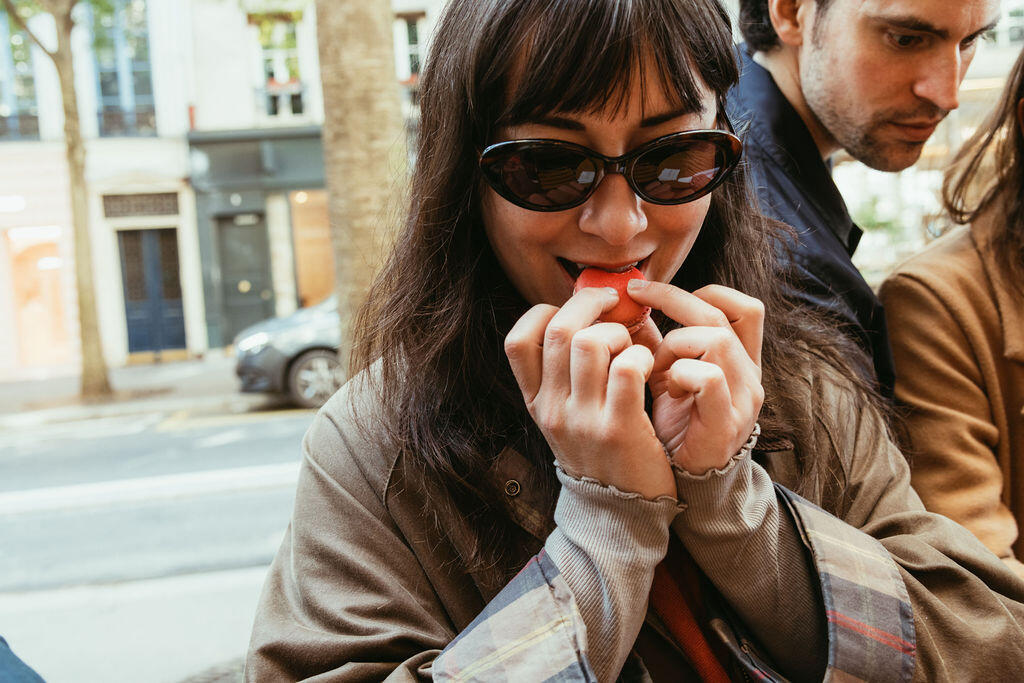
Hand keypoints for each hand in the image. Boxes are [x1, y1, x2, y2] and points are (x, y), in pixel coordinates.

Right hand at [504, 287, 675, 499]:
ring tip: (632, 347)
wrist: (621, 514)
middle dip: (590, 303)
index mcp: (536, 402)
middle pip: (559, 330)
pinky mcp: (619, 428)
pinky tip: (650, 366)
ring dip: (620, 332)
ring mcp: (583, 420)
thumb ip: (566, 373)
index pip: (517, 341)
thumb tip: (588, 311)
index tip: (575, 311)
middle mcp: (552, 409)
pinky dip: (642, 355)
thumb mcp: (567, 416)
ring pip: (592, 342)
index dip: (545, 313)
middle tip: (614, 303)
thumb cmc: (602, 452)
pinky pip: (628, 368)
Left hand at [627, 281, 763, 475]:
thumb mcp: (667, 376)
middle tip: (635, 299)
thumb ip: (657, 344)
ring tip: (654, 367)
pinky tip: (667, 390)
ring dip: (674, 344)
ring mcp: (742, 399)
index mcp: (740, 362)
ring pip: (715, 339)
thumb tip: (628, 307)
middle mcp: (749, 376)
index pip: (743, 308)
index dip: (702, 292)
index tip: (654, 293)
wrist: (684, 484)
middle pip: (720, 315)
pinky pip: (709, 377)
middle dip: (672, 300)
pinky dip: (680, 374)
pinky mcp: (726, 422)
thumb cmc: (676, 429)